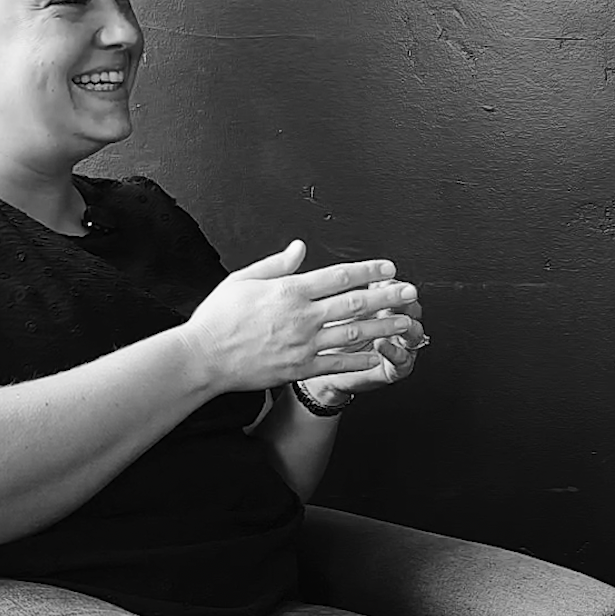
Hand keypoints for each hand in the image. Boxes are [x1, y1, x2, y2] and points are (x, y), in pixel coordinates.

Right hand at [180, 241, 418, 391]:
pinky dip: (361, 360)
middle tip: (411, 292)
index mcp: (289, 291)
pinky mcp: (300, 368)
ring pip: (353, 333)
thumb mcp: (243, 280)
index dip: (367, 270)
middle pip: (354, 303)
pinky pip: (338, 364)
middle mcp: (301, 316)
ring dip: (383, 327)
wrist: (203, 357)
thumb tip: (300, 247)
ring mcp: (303, 344)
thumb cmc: (219, 318)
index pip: (338, 276)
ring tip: (406, 322)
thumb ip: (276, 264)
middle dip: (387, 296)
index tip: (388, 267)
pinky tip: (380, 355)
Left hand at [305, 281, 427, 401]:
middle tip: (400, 295)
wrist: (323, 371)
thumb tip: (344, 273)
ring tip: (393, 320)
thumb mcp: (337, 311)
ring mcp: (399, 346)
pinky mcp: (396, 368)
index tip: (382, 279)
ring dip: (405, 324)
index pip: (395, 290)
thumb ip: (344, 294)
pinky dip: (393, 350)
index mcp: (383, 306)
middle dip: (406, 301)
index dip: (390, 284)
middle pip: (411, 308)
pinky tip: (381, 343)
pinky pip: (402, 359)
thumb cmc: (329, 338)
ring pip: (414, 332)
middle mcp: (395, 324)